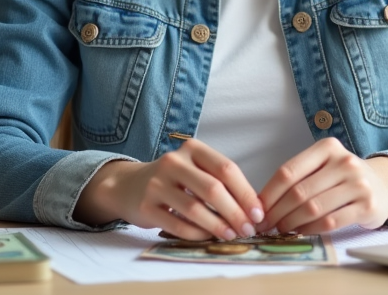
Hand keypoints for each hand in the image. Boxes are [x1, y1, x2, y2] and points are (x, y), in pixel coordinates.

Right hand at [74, 139, 263, 240]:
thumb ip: (221, 182)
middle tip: (248, 229)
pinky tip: (208, 238)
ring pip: (195, 208)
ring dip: (218, 226)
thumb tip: (253, 209)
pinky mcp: (146, 206)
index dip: (246, 193)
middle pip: (213, 189)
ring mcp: (157, 183)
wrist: (129, 185)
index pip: (226, 169)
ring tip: (231, 236)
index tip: (259, 213)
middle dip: (235, 212)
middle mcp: (173, 162)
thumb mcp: (196, 169)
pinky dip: (197, 234)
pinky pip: (177, 224)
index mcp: (192, 148)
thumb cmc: (174, 180)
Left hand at [257, 138, 387, 233]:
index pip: (289, 171)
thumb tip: (261, 202)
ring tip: (281, 229)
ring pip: (314, 208)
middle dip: (277, 212)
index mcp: (328, 147)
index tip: (256, 209)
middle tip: (265, 225)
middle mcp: (345, 162)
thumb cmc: (343, 177)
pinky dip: (311, 229)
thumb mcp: (323, 167)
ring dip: (292, 223)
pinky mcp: (368, 206)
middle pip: (299, 191)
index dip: (269, 193)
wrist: (383, 186)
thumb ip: (298, 178)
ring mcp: (359, 184)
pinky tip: (301, 232)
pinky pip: (331, 221)